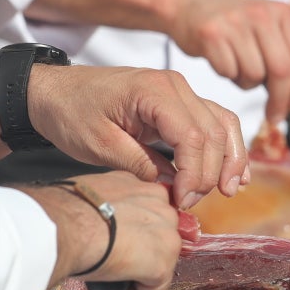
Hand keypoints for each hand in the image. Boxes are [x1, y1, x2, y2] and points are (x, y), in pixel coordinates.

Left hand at [29, 66, 247, 208]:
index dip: (193, 175)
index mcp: (153, 91)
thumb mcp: (99, 145)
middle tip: (190, 203)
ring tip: (229, 191)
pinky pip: (215, 121)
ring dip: (230, 160)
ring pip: (223, 125)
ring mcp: (180, 92)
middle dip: (210, 173)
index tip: (181, 201)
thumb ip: (139, 164)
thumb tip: (173, 184)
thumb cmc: (71, 113)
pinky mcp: (179, 103)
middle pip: (214, 133)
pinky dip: (226, 147)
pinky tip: (234, 172)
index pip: (192, 137)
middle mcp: (175, 86)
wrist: (54, 92)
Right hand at [30, 173, 182, 289]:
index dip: (125, 239)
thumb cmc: (64, 211)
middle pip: (153, 244)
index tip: (102, 247)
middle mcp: (163, 208)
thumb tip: (101, 222)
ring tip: (98, 286)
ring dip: (128, 283)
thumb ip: (106, 206)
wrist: (63, 225)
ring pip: (154, 270)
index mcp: (144, 189)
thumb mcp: (92, 195)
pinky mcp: (161, 265)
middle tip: (102, 267)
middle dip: (130, 260)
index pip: (145, 220)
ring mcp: (167, 237)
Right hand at [168, 0, 289, 127]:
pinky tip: (223, 60)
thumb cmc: (233, 25)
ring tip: (238, 66)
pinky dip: (228, 75)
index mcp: (282, 12)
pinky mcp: (211, 34)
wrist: (190, 4)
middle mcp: (261, 14)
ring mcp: (235, 22)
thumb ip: (286, 56)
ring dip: (247, 82)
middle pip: (282, 70)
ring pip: (254, 75)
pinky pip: (229, 72)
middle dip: (281, 100)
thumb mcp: (267, 28)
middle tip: (275, 116)